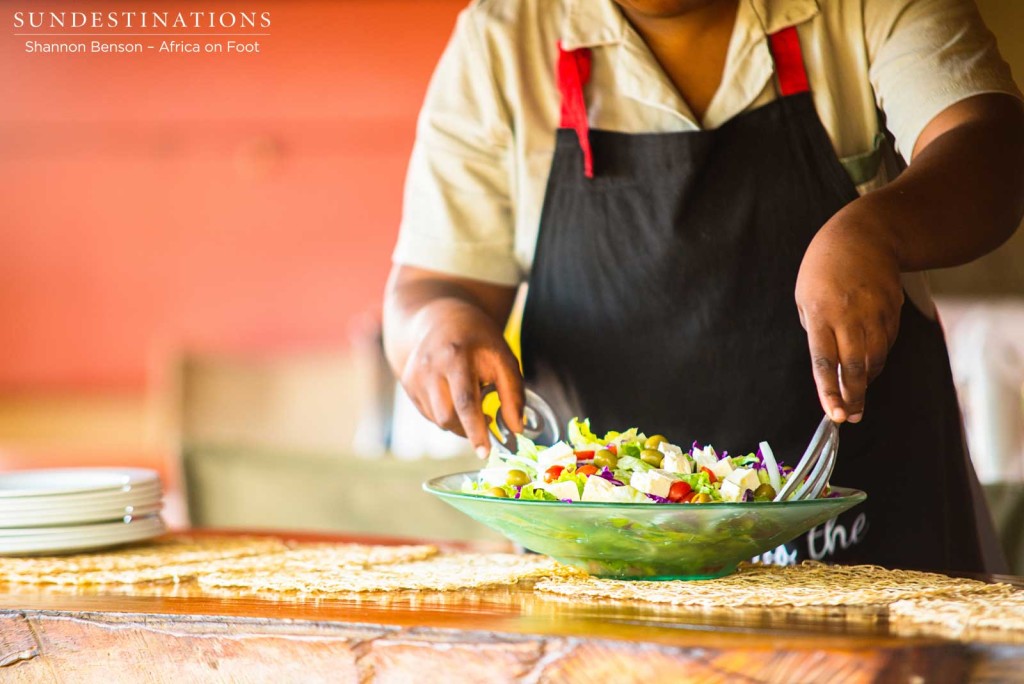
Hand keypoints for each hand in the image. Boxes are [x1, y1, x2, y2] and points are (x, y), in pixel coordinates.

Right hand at [399, 298, 523, 456]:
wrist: (441, 318)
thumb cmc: (479, 340)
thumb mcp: (504, 357)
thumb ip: (513, 393)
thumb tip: (517, 429)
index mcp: (456, 356)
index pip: (464, 401)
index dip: (476, 430)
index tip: (486, 452)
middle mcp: (430, 366)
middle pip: (447, 416)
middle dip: (468, 430)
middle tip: (486, 422)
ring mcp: (415, 375)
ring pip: (437, 419)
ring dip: (458, 422)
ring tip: (472, 401)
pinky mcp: (408, 384)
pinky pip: (429, 414)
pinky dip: (446, 415)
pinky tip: (454, 396)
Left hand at [795, 213, 903, 422]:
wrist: (864, 235)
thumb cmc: (823, 267)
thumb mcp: (804, 295)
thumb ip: (815, 329)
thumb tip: (828, 362)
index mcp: (820, 313)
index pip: (825, 361)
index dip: (829, 391)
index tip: (833, 413)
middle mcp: (849, 316)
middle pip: (855, 366)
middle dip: (853, 396)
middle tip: (850, 416)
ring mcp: (874, 313)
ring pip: (875, 359)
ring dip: (866, 381)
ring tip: (855, 395)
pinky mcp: (892, 311)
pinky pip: (886, 343)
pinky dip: (877, 358)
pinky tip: (868, 364)